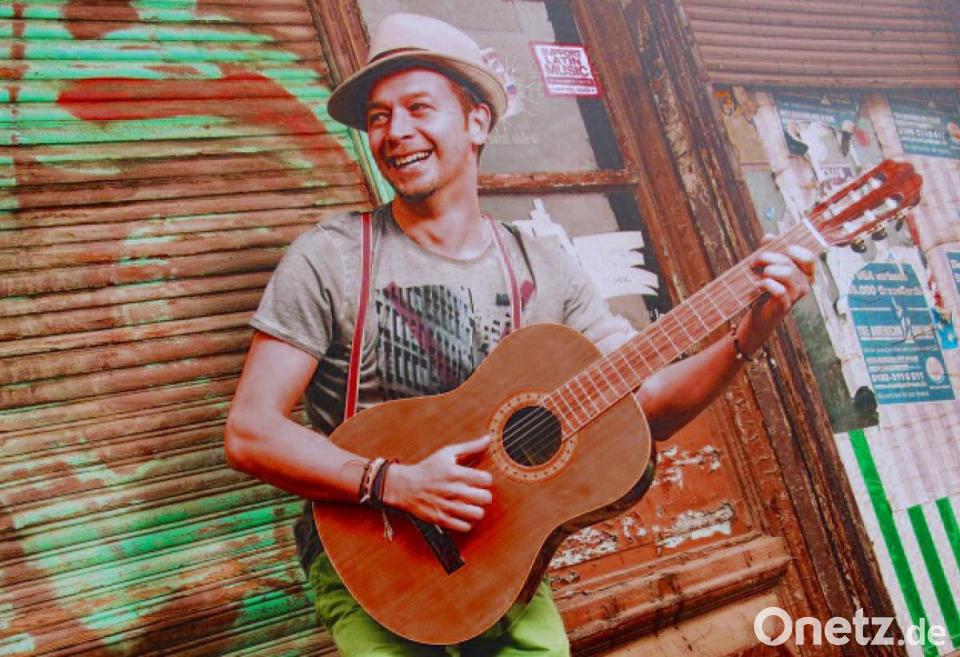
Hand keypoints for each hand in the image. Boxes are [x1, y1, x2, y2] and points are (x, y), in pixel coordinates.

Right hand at [382, 435, 492, 531]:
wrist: (404, 486)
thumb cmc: (428, 468)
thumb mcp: (447, 453)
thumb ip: (470, 447)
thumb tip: (488, 439)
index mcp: (456, 473)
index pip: (486, 479)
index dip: (485, 480)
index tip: (479, 480)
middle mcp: (453, 490)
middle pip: (485, 498)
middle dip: (484, 495)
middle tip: (477, 493)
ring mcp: (447, 506)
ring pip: (478, 514)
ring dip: (477, 509)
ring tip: (471, 505)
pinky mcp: (441, 519)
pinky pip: (465, 527)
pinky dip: (467, 522)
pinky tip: (462, 515)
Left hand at [738, 234, 815, 354]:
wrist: (759, 316)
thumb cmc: (766, 290)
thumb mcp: (768, 267)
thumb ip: (770, 250)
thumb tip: (770, 236)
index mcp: (804, 273)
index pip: (809, 257)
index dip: (794, 249)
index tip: (777, 249)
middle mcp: (805, 284)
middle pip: (790, 262)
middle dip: (769, 257)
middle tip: (754, 261)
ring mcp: (796, 295)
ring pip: (787, 273)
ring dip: (767, 269)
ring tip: (756, 273)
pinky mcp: (785, 305)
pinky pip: (778, 289)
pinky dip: (765, 284)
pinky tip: (757, 286)